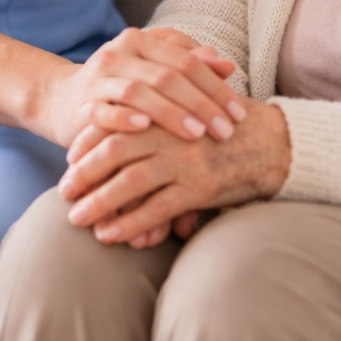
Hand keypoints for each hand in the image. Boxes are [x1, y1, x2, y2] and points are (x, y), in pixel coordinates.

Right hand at [45, 26, 243, 148]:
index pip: (188, 60)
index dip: (216, 86)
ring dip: (171, 114)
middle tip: (226, 130)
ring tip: (197, 135)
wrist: (61, 99)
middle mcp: (120, 52)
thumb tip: (228, 66)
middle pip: (168, 75)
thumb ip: (189, 64)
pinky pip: (103, 110)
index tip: (240, 113)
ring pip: (140, 91)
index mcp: (142, 40)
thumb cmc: (120, 86)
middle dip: (201, 104)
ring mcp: (99, 76)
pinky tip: (145, 130)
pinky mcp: (81, 103)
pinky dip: (124, 119)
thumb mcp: (154, 70)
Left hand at [58, 99, 291, 245]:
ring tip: (74, 218)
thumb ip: (166, 108)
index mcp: (169, 108)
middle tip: (62, 189)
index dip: (90, 138)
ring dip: (98, 201)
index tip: (70, 156)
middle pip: (115, 150)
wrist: (278, 145)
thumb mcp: (199, 105)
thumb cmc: (233, 125)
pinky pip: (156, 209)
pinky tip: (108, 235)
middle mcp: (173, 133)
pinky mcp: (199, 189)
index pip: (118, 121)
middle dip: (84, 171)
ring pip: (129, 182)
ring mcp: (185, 161)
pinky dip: (128, 223)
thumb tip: (125, 120)